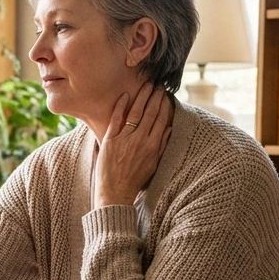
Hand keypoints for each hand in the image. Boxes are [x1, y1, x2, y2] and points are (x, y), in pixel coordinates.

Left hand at [92, 84, 173, 208]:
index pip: (161, 120)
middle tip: (158, 86)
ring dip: (142, 97)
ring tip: (146, 86)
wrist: (116, 192)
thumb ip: (161, 146)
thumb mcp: (154, 165)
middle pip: (150, 113)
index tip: (165, 95)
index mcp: (153, 146)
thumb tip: (168, 129)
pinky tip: (125, 95)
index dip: (164, 106)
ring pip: (135, 113)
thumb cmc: (135, 180)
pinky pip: (116, 119)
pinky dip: (121, 106)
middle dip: (155, 97)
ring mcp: (125, 140)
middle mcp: (140, 141)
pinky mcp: (110, 141)